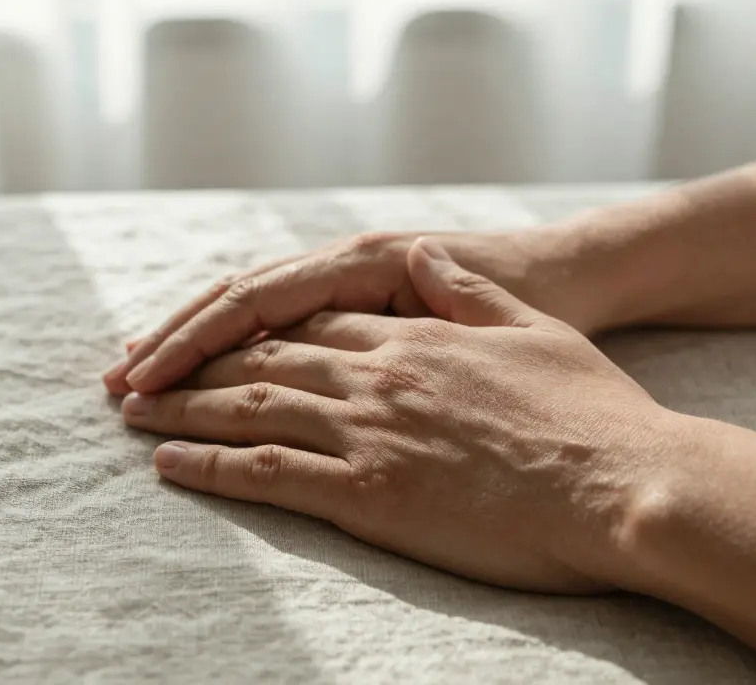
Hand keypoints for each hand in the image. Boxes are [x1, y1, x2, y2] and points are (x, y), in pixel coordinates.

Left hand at [120, 239, 679, 592]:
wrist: (624, 482)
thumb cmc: (592, 412)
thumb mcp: (531, 328)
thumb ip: (467, 294)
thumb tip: (426, 262)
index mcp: (413, 332)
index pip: (305, 319)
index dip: (244, 327)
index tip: (201, 336)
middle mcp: (378, 372)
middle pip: (260, 356)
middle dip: (191, 361)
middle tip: (135, 373)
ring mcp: (369, 430)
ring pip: (249, 407)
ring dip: (182, 406)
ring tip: (131, 412)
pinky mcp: (370, 493)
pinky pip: (267, 474)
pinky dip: (211, 467)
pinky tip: (169, 465)